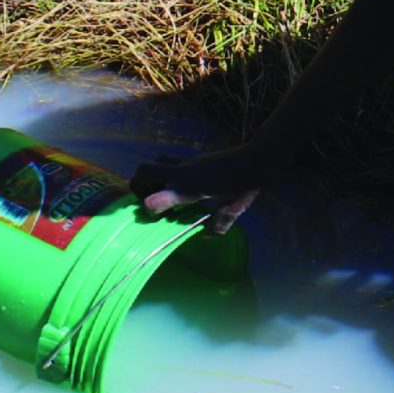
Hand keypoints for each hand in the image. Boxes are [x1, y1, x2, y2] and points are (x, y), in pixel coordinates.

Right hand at [130, 143, 273, 230]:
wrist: (257, 156)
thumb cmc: (246, 183)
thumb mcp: (234, 207)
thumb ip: (220, 222)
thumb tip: (207, 236)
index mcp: (190, 188)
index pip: (155, 198)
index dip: (149, 210)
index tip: (156, 218)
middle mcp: (182, 173)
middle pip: (144, 170)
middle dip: (137, 186)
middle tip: (148, 202)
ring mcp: (186, 163)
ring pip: (153, 161)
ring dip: (148, 176)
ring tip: (159, 192)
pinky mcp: (192, 159)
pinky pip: (166, 160)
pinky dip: (162, 171)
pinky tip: (178, 185)